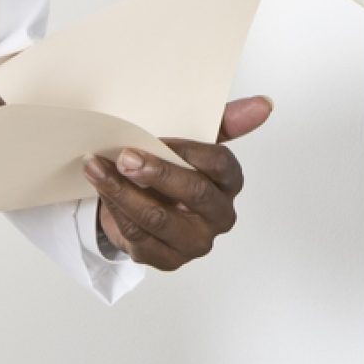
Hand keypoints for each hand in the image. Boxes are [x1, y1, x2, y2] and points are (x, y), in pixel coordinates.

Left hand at [86, 95, 272, 270]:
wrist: (149, 202)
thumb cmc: (177, 167)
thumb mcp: (199, 139)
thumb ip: (228, 120)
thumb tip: (265, 103)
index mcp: (230, 183)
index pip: (220, 164)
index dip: (190, 151)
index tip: (160, 136)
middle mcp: (219, 216)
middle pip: (193, 193)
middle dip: (157, 173)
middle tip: (125, 156)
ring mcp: (194, 242)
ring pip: (158, 218)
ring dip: (122, 191)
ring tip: (98, 168)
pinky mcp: (167, 260)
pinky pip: (137, 236)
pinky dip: (115, 209)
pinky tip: (101, 189)